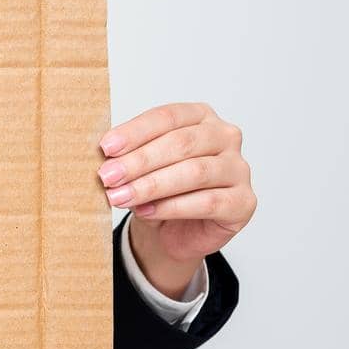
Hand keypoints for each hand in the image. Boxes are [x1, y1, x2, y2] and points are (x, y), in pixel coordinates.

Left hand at [96, 102, 255, 297]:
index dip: (135, 132)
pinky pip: (207, 202)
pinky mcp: (243, 202)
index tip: (105, 148)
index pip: (167, 116)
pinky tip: (145, 211)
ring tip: (120, 196)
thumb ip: (128, 156)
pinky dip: (171, 207)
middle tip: (107, 176)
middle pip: (181, 143)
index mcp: (200, 116)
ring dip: (151, 185)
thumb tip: (104, 157)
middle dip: (139, 161)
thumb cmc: (159, 190)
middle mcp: (225, 137)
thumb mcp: (139, 167)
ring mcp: (238, 169)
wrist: (175, 231)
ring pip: (194, 172)